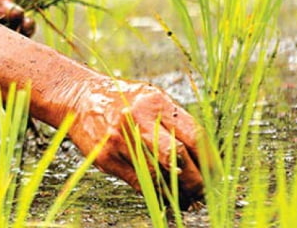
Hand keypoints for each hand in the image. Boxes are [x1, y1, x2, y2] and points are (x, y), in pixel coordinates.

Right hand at [68, 78, 205, 207]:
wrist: (80, 98)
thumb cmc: (122, 98)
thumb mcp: (151, 98)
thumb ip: (174, 120)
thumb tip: (202, 153)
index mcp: (155, 103)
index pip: (193, 135)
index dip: (209, 159)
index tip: (216, 173)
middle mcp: (138, 121)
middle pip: (178, 158)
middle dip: (196, 180)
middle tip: (204, 190)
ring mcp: (120, 141)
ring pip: (159, 176)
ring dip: (177, 192)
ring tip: (188, 198)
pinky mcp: (107, 158)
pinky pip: (139, 183)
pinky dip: (156, 193)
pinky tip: (166, 197)